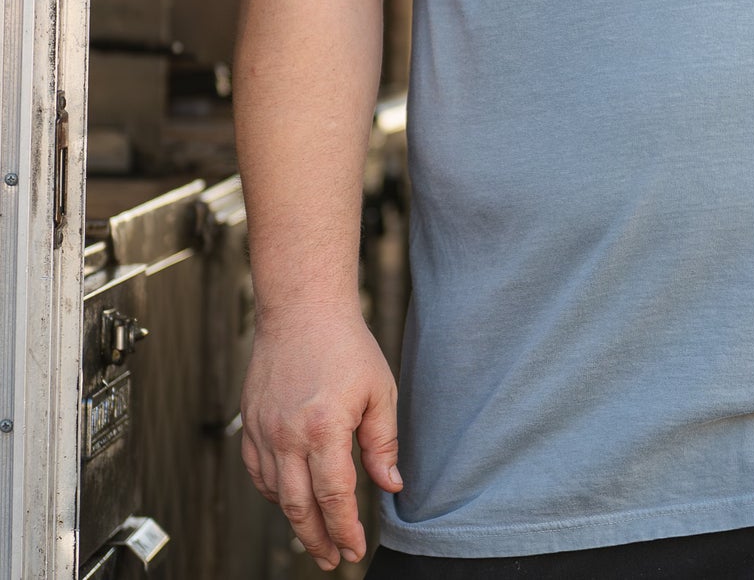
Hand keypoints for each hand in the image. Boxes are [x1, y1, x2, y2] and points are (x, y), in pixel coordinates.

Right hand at [240, 308, 402, 571]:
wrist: (302, 311)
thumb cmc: (345, 346)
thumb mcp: (379, 391)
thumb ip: (383, 443)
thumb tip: (391, 486)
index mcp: (324, 429)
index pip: (334, 498)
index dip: (345, 530)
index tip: (355, 550)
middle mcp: (287, 436)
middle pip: (298, 508)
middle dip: (317, 540)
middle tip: (334, 559)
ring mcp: (263, 432)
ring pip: (275, 495)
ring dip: (295, 520)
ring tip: (317, 534)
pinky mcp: (250, 424)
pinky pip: (259, 473)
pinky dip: (275, 492)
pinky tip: (292, 497)